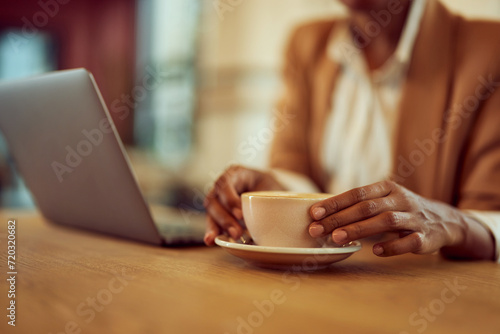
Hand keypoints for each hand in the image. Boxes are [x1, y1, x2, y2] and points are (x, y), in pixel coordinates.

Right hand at [203, 165, 283, 245]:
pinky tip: (211, 240)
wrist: (271, 192)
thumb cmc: (273, 188)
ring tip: (229, 238)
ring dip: (218, 226)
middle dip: (225, 218)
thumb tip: (288, 212)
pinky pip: (212, 221)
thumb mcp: (275, 186)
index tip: (241, 214)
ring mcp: (218, 198)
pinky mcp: (218, 213)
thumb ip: (277, 195)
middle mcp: (222, 185)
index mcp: (235, 173)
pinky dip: (212, 231)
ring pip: (211, 211)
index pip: (225, 183)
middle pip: (215, 199)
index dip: (230, 199)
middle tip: (237, 233)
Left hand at [308, 180, 493, 258]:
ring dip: (359, 230)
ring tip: (337, 239)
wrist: (444, 221)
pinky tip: (376, 252)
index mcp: (387, 188)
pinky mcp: (426, 236)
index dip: (334, 203)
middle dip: (339, 219)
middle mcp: (401, 199)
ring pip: (386, 221)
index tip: (313, 213)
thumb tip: (321, 213)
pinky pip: (409, 241)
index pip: (356, 193)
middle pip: (366, 207)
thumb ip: (358, 204)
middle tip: (317, 230)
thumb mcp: (383, 200)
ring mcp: (415, 217)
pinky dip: (393, 246)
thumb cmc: (401, 210)